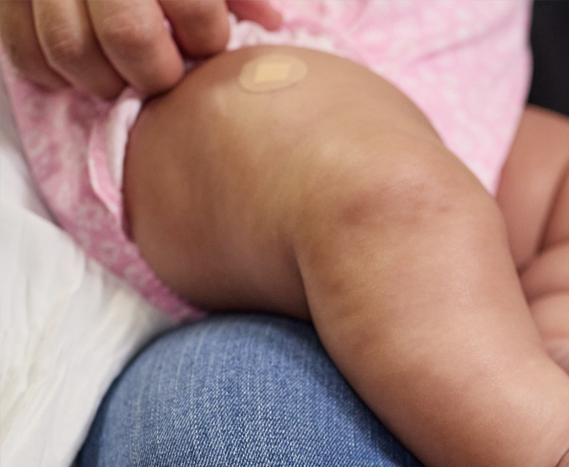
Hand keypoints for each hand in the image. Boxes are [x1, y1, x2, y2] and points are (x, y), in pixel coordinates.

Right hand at [0, 0, 281, 98]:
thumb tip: (268, 22)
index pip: (192, 4)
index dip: (206, 36)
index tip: (207, 42)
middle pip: (127, 35)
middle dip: (156, 71)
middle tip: (166, 74)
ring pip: (67, 48)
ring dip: (103, 80)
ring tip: (126, 77)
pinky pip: (21, 49)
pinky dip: (50, 73)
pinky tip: (80, 71)